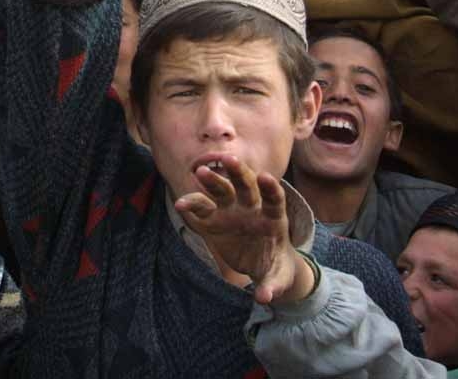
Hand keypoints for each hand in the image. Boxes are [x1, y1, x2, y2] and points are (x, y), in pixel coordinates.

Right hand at [175, 154, 308, 304]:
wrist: (262, 265)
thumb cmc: (275, 267)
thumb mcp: (277, 278)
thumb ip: (271, 285)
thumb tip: (263, 298)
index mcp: (273, 218)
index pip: (274, 199)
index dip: (270, 189)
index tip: (266, 178)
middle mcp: (252, 208)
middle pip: (247, 185)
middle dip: (238, 172)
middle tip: (228, 159)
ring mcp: (232, 211)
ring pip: (223, 190)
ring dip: (213, 180)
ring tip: (199, 172)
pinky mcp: (214, 220)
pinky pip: (202, 209)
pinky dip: (192, 205)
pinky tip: (180, 204)